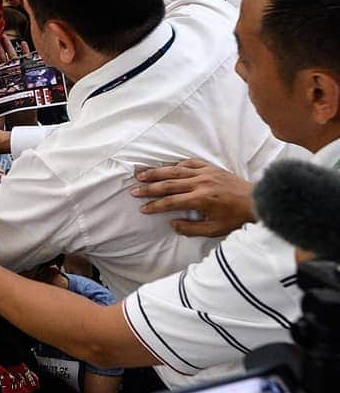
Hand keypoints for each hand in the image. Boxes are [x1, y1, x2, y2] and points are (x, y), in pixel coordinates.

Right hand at [131, 159, 253, 237]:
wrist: (257, 202)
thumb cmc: (236, 218)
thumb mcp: (214, 230)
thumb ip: (191, 228)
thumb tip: (171, 223)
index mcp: (200, 199)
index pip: (170, 202)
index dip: (154, 205)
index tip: (142, 208)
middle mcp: (200, 183)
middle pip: (168, 184)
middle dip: (149, 188)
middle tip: (134, 190)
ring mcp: (205, 173)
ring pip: (175, 171)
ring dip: (157, 172)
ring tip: (141, 173)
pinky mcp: (211, 167)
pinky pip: (190, 163)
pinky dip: (176, 164)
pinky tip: (167, 166)